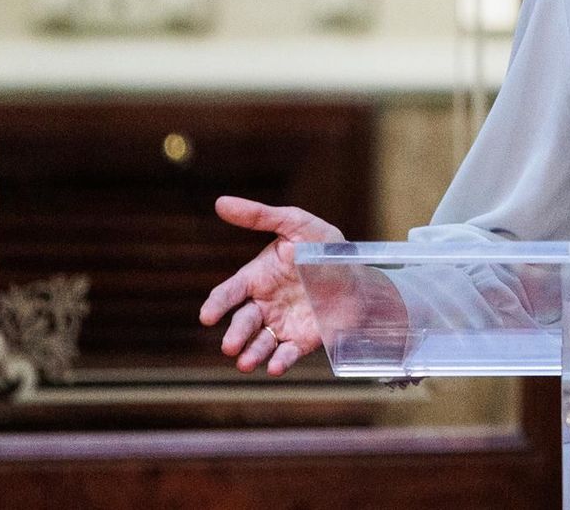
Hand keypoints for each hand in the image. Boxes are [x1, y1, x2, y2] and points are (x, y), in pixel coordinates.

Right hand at [199, 196, 342, 375]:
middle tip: (230, 346)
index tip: (207, 315)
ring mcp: (281, 324)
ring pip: (258, 343)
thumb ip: (261, 216)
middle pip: (242, 322)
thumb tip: (221, 202)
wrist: (361, 274)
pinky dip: (279, 362)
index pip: (229, 293)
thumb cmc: (324, 248)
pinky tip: (274, 367)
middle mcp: (264, 304)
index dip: (216, 304)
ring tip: (245, 363)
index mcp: (257, 278)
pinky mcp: (301, 340)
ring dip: (250, 354)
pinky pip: (286, 354)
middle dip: (234, 335)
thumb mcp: (297, 225)